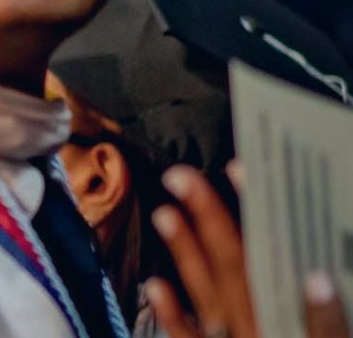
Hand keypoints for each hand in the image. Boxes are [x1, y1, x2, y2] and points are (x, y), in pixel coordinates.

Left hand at [146, 162, 348, 337]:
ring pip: (209, 295)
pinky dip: (172, 314)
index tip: (236, 168)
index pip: (281, 252)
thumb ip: (330, 318)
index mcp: (294, 312)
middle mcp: (263, 325)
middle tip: (180, 177)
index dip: (257, 209)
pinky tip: (155, 284)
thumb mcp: (334, 336)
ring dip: (186, 253)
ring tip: (164, 213)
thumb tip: (320, 279)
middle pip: (237, 265)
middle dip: (209, 218)